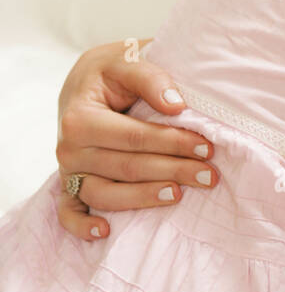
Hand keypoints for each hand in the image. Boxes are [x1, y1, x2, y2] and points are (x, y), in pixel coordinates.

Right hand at [55, 41, 219, 239]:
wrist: (86, 80)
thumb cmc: (111, 71)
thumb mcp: (128, 59)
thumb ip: (151, 78)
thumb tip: (176, 106)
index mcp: (79, 116)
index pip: (134, 137)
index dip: (173, 143)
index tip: (207, 147)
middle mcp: (69, 147)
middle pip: (126, 168)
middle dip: (172, 171)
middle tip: (209, 175)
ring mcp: (68, 170)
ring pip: (106, 195)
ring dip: (143, 199)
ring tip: (179, 196)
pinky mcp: (68, 185)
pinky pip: (69, 212)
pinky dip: (82, 226)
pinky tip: (105, 232)